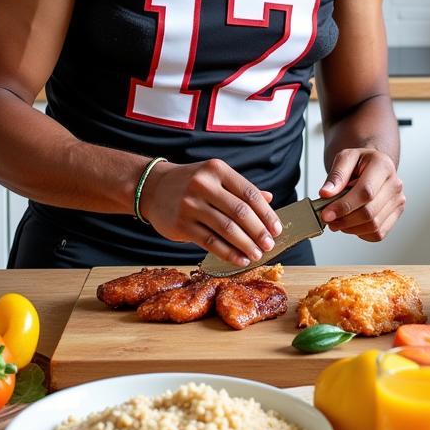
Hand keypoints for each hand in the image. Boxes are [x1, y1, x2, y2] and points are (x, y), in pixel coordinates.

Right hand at [138, 159, 282, 266]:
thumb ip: (241, 189)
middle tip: (269, 245)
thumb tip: (270, 200)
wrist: (152, 188)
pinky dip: (228, 253)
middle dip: (258, 232)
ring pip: (226, 229)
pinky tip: (239, 259)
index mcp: (217, 170)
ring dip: (246, 245)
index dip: (266, 214)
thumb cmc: (189, 183)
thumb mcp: (215, 177)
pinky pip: (210, 242)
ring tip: (257, 254)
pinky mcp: (181, 224)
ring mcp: (190, 204)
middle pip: (240, 212)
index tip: (277, 229)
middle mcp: (204, 184)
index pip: (249, 193)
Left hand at [318, 148, 404, 241]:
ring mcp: (398, 201)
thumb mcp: (344, 158)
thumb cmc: (359, 162)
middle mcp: (395, 184)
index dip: (344, 206)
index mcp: (383, 166)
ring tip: (337, 220)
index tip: (327, 213)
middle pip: (369, 212)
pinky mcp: (396, 215)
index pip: (365, 192)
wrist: (371, 166)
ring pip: (374, 226)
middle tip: (327, 219)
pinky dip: (361, 232)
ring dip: (350, 228)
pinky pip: (378, 234)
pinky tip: (351, 223)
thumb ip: (336, 175)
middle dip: (344, 220)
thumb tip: (326, 193)